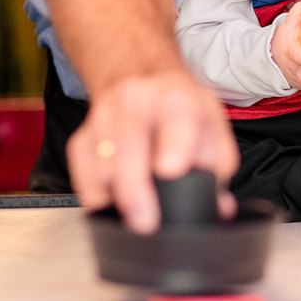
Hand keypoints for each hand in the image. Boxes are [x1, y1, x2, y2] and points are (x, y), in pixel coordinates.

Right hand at [65, 69, 239, 233]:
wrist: (143, 78)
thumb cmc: (182, 108)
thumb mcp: (211, 125)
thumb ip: (218, 166)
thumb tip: (219, 206)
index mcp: (176, 97)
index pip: (176, 117)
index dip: (174, 145)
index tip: (171, 170)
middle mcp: (136, 101)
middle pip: (127, 145)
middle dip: (134, 190)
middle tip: (145, 222)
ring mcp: (104, 116)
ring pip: (99, 163)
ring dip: (114, 196)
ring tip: (133, 215)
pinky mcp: (82, 135)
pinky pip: (80, 172)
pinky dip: (93, 194)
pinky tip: (112, 203)